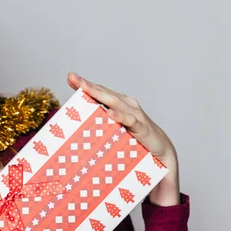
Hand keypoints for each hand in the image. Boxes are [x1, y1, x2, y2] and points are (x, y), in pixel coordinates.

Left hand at [67, 72, 180, 205]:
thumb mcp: (114, 131)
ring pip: (114, 102)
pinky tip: (110, 114)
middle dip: (87, 85)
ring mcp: (135, 114)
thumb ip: (100, 126)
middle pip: (104, 93)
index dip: (85, 84)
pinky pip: (130, 120)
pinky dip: (120, 116)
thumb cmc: (134, 140)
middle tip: (73, 77)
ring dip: (99, 94)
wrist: (161, 152)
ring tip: (85, 87)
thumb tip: (76, 130)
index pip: (99, 92)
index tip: (70, 78)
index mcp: (118, 104)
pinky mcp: (142, 127)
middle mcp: (126, 105)